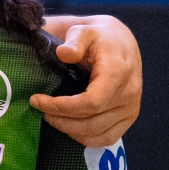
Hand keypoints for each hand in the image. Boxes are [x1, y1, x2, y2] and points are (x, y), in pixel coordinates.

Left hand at [32, 16, 140, 146]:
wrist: (121, 43)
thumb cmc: (99, 37)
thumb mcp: (84, 31)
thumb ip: (75, 41)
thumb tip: (63, 53)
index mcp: (118, 72)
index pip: (91, 102)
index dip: (62, 107)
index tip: (37, 100)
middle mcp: (129, 94)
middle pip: (92, 121)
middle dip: (61, 120)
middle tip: (41, 110)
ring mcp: (131, 108)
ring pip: (99, 134)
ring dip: (70, 131)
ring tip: (51, 118)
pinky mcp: (130, 117)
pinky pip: (108, 138)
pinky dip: (86, 138)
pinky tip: (69, 128)